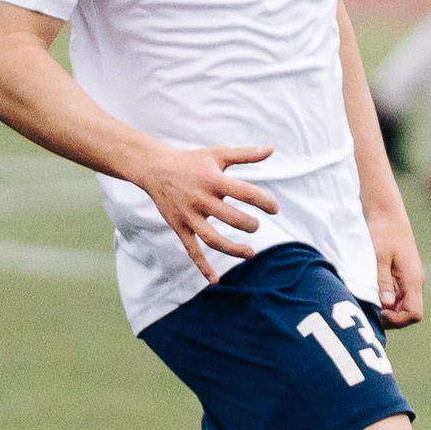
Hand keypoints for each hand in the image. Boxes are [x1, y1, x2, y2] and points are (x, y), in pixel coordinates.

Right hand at [131, 143, 279, 278]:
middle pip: (231, 218)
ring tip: (251, 253)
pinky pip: (192, 250)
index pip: (246, 193)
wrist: (155, 168)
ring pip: (213, 239)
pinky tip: (215, 280)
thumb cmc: (192, 161)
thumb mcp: (218, 154)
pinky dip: (202, 266)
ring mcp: (189, 216)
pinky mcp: (179, 227)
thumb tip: (271, 149)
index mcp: (214, 180)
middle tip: (256, 225)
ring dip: (233, 249)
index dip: (265, 202)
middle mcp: (201, 199)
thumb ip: (246, 154)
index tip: (275, 209)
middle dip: (249, 225)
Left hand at [368, 205, 424, 327]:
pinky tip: (370, 293)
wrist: (387, 214)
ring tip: (367, 301)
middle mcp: (414, 283)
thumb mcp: (379, 257)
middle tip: (369, 310)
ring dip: (386, 309)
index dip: (397, 320)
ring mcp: (409, 281)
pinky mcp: (402, 277)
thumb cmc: (383, 233)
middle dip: (389, 317)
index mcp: (413, 280)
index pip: (414, 313)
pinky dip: (384, 300)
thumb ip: (383, 281)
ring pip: (401, 306)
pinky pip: (396, 297)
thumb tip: (386, 304)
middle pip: (407, 313)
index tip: (378, 312)